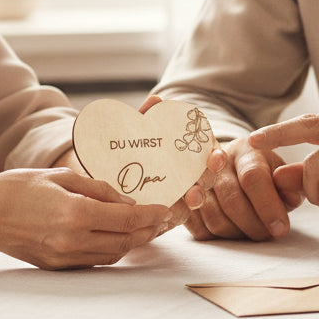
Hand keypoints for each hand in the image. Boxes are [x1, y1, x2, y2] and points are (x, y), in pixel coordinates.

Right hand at [0, 167, 173, 269]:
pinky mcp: (57, 266)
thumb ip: (98, 189)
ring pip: (113, 254)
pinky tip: (119, 237)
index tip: (166, 209)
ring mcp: (65, 257)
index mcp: (76, 214)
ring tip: (146, 229)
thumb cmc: (18, 188)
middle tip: (164, 221)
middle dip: (149, 231)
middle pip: (125, 241)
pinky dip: (112, 250)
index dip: (151, 214)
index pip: (128, 218)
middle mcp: (73, 240)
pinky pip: (95, 260)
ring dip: (133, 243)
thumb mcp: (61, 177)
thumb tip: (127, 200)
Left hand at [137, 95, 225, 224]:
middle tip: (197, 188)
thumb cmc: (125, 148)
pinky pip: (175, 218)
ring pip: (195, 200)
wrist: (101, 171)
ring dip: (195, 200)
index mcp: (188, 152)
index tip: (214, 158)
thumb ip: (145, 117)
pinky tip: (167, 217)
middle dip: (206, 182)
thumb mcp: (134, 130)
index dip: (216, 157)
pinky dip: (172, 217)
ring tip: (189, 200)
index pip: (210, 153)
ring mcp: (179, 196)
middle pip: (206, 179)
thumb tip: (156, 100)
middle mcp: (190, 174)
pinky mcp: (166, 213)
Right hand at [181, 136, 302, 241]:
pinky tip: (232, 232)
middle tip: (268, 235)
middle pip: (231, 199)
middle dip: (253, 225)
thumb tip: (291, 197)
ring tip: (251, 232)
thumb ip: (291, 186)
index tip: (281, 229)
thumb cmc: (266, 175)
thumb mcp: (284, 175)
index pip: (252, 177)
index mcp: (246, 150)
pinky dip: (216, 237)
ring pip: (214, 217)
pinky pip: (197, 227)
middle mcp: (217, 161)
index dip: (267, 206)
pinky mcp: (184, 200)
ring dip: (236, 234)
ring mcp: (197, 180)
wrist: (236, 168)